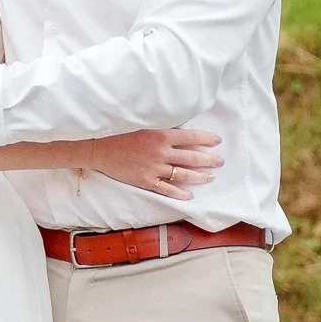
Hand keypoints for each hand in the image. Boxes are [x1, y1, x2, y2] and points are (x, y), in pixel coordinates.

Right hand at [90, 126, 222, 196]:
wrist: (100, 148)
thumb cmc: (121, 133)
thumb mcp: (145, 125)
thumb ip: (164, 130)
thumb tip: (183, 132)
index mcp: (162, 135)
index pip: (191, 136)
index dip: (206, 138)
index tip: (217, 141)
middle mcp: (161, 152)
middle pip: (192, 157)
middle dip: (209, 160)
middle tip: (220, 161)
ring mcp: (154, 168)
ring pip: (183, 174)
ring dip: (199, 176)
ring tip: (210, 177)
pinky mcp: (146, 181)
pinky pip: (167, 189)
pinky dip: (179, 193)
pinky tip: (189, 195)